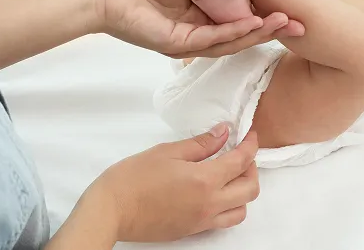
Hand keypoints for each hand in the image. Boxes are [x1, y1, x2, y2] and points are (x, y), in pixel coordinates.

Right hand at [78, 124, 259, 243]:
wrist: (110, 210)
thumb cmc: (133, 177)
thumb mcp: (168, 151)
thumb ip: (201, 144)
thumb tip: (223, 133)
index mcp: (205, 181)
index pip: (241, 162)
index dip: (250, 145)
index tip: (250, 135)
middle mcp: (209, 204)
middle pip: (250, 189)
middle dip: (252, 168)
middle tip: (241, 154)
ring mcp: (202, 221)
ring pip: (241, 210)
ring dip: (243, 191)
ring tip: (230, 175)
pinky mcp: (192, 231)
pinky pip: (223, 221)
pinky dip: (229, 206)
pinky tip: (215, 192)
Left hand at [95, 0, 304, 58]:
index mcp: (205, 18)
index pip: (241, 19)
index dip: (266, 15)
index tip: (290, 9)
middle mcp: (201, 34)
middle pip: (243, 35)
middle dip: (272, 30)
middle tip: (300, 24)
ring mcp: (191, 43)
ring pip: (232, 41)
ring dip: (259, 33)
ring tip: (284, 23)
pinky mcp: (179, 44)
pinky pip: (211, 38)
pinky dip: (235, 31)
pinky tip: (254, 23)